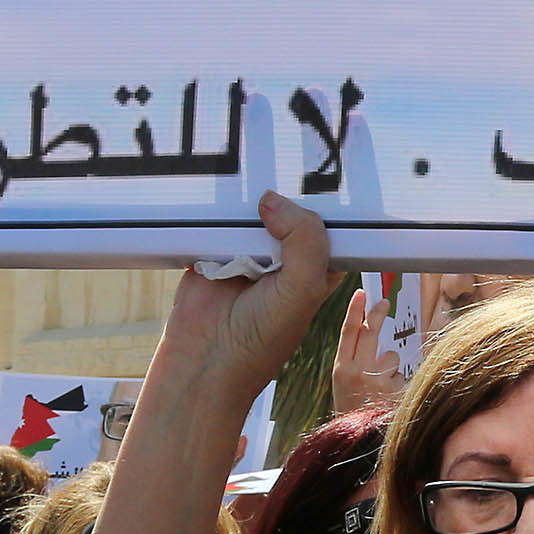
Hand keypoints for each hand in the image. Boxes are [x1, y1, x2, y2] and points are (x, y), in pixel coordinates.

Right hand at [159, 194, 336, 400]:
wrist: (204, 359)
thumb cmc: (261, 338)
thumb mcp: (301, 288)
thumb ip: (304, 240)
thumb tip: (272, 200)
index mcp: (315, 267)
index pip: (329, 225)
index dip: (328, 204)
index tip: (323, 177)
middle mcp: (284, 258)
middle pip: (290, 212)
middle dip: (284, 197)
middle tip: (278, 174)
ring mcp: (249, 253)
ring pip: (254, 213)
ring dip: (247, 206)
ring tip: (245, 187)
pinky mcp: (215, 250)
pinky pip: (218, 221)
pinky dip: (216, 215)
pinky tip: (218, 204)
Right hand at [331, 287, 405, 414]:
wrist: (359, 441)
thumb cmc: (354, 407)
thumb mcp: (345, 384)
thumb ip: (354, 360)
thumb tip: (371, 330)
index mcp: (341, 369)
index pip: (347, 332)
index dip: (355, 311)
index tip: (361, 293)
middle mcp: (356, 372)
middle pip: (370, 333)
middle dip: (378, 314)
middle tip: (385, 302)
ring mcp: (376, 381)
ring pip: (391, 356)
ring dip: (391, 366)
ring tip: (382, 387)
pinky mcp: (394, 390)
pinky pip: (402, 375)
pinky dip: (399, 384)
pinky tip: (390, 399)